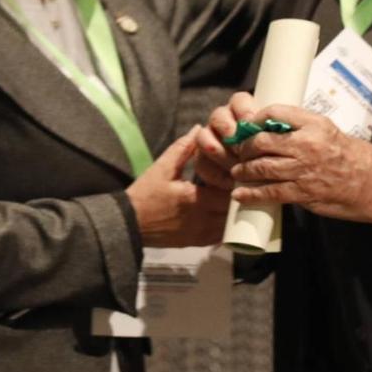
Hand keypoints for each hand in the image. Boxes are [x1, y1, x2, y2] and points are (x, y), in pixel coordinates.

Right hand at [127, 128, 231, 246]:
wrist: (130, 222)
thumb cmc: (145, 194)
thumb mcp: (162, 168)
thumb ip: (182, 149)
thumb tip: (199, 129)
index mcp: (194, 198)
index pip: (229, 190)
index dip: (237, 181)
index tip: (238, 171)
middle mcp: (202, 219)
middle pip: (234, 208)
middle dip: (239, 195)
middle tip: (241, 183)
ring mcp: (201, 234)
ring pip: (231, 224)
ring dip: (234, 211)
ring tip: (235, 197)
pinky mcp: (198, 242)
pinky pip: (221, 235)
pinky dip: (226, 225)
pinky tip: (224, 214)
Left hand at [210, 91, 371, 224]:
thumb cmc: (349, 154)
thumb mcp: (326, 129)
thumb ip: (300, 126)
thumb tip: (269, 127)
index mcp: (313, 124)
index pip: (276, 112)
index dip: (255, 118)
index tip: (246, 124)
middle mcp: (306, 144)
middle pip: (262, 141)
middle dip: (244, 147)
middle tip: (238, 150)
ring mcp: (303, 169)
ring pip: (262, 167)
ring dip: (244, 170)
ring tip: (238, 171)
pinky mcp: (303, 192)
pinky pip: (271, 192)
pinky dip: (252, 194)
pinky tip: (241, 195)